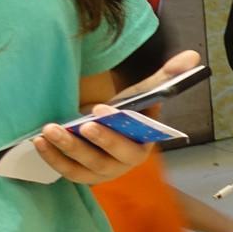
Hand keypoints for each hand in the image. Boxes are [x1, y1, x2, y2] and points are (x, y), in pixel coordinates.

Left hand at [37, 51, 198, 185]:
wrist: (103, 132)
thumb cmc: (123, 115)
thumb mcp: (140, 96)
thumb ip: (164, 78)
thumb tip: (192, 55)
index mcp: (144, 144)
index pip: (134, 139)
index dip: (118, 128)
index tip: (101, 109)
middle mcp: (125, 164)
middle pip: (110, 156)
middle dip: (94, 141)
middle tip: (79, 122)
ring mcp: (102, 173)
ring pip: (85, 165)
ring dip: (67, 148)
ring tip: (49, 129)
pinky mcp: (82, 176)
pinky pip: (67, 171)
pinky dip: (52, 158)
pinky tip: (40, 141)